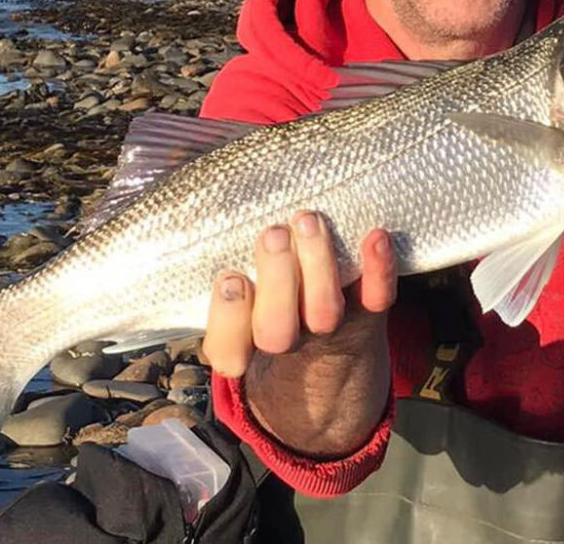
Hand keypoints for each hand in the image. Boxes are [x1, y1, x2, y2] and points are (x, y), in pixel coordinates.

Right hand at [202, 212, 397, 455]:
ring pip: (324, 312)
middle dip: (276, 279)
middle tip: (274, 234)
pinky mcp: (367, 313)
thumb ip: (218, 271)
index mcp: (243, 343)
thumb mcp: (236, 301)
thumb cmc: (266, 302)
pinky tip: (375, 236)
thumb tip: (185, 211)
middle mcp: (285, 341)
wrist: (332, 351)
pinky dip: (379, 269)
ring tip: (309, 220)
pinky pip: (377, 298)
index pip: (227, 349)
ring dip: (317, 264)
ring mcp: (328, 330)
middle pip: (276, 330)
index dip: (228, 317)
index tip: (231, 277)